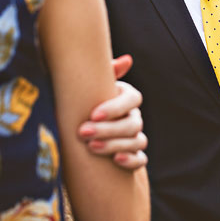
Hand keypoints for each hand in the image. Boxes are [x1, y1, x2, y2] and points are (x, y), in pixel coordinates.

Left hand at [78, 54, 147, 169]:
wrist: (78, 130)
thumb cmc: (83, 101)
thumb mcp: (89, 85)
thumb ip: (102, 72)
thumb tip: (127, 60)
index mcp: (126, 97)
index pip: (133, 99)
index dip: (115, 107)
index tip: (93, 114)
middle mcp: (134, 116)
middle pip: (132, 123)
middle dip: (108, 129)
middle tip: (83, 133)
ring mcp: (135, 137)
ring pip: (137, 141)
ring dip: (114, 144)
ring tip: (91, 147)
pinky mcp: (133, 156)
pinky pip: (141, 159)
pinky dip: (131, 159)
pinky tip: (115, 160)